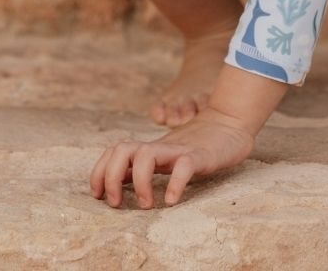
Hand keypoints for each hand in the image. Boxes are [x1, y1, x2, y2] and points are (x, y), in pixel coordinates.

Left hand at [89, 106, 254, 208]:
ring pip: (147, 155)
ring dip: (140, 182)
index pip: (115, 152)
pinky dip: (174, 184)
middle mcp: (160, 146)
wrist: (230, 123)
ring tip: (146, 205)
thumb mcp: (167, 156)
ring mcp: (178, 149)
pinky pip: (184, 166)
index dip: (99, 171)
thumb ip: (147, 166)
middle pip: (122, 150)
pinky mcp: (200, 155)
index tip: (98, 195)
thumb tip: (120, 184)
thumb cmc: (198, 145)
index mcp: (150, 148)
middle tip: (116, 204)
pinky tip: (171, 201)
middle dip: (111, 177)